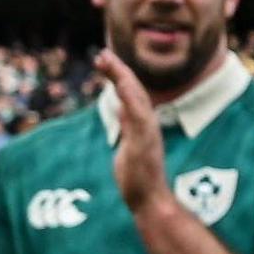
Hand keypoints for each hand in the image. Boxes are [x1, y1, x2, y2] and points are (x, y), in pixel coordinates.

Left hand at [97, 51, 170, 215]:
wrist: (150, 200)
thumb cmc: (139, 177)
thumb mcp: (129, 144)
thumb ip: (127, 126)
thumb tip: (121, 108)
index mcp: (142, 123)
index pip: (130, 92)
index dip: (118, 74)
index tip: (104, 59)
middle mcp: (147, 123)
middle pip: (133, 89)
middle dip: (118, 69)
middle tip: (102, 53)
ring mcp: (147, 132)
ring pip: (136, 97)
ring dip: (122, 77)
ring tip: (108, 60)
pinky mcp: (145, 142)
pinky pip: (138, 115)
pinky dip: (130, 97)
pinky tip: (121, 84)